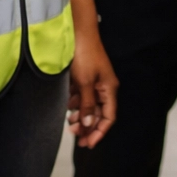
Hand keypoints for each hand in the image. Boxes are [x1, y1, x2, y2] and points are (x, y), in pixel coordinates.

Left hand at [67, 30, 118, 148]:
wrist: (77, 32)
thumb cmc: (84, 56)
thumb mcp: (84, 83)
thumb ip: (86, 105)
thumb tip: (88, 125)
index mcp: (109, 89)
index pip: (108, 117)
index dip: (99, 132)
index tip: (87, 144)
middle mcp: (104, 88)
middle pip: (98, 114)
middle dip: (87, 127)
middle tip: (74, 137)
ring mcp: (94, 82)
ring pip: (88, 107)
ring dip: (80, 117)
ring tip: (68, 123)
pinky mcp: (84, 78)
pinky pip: (81, 97)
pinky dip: (75, 104)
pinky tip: (67, 107)